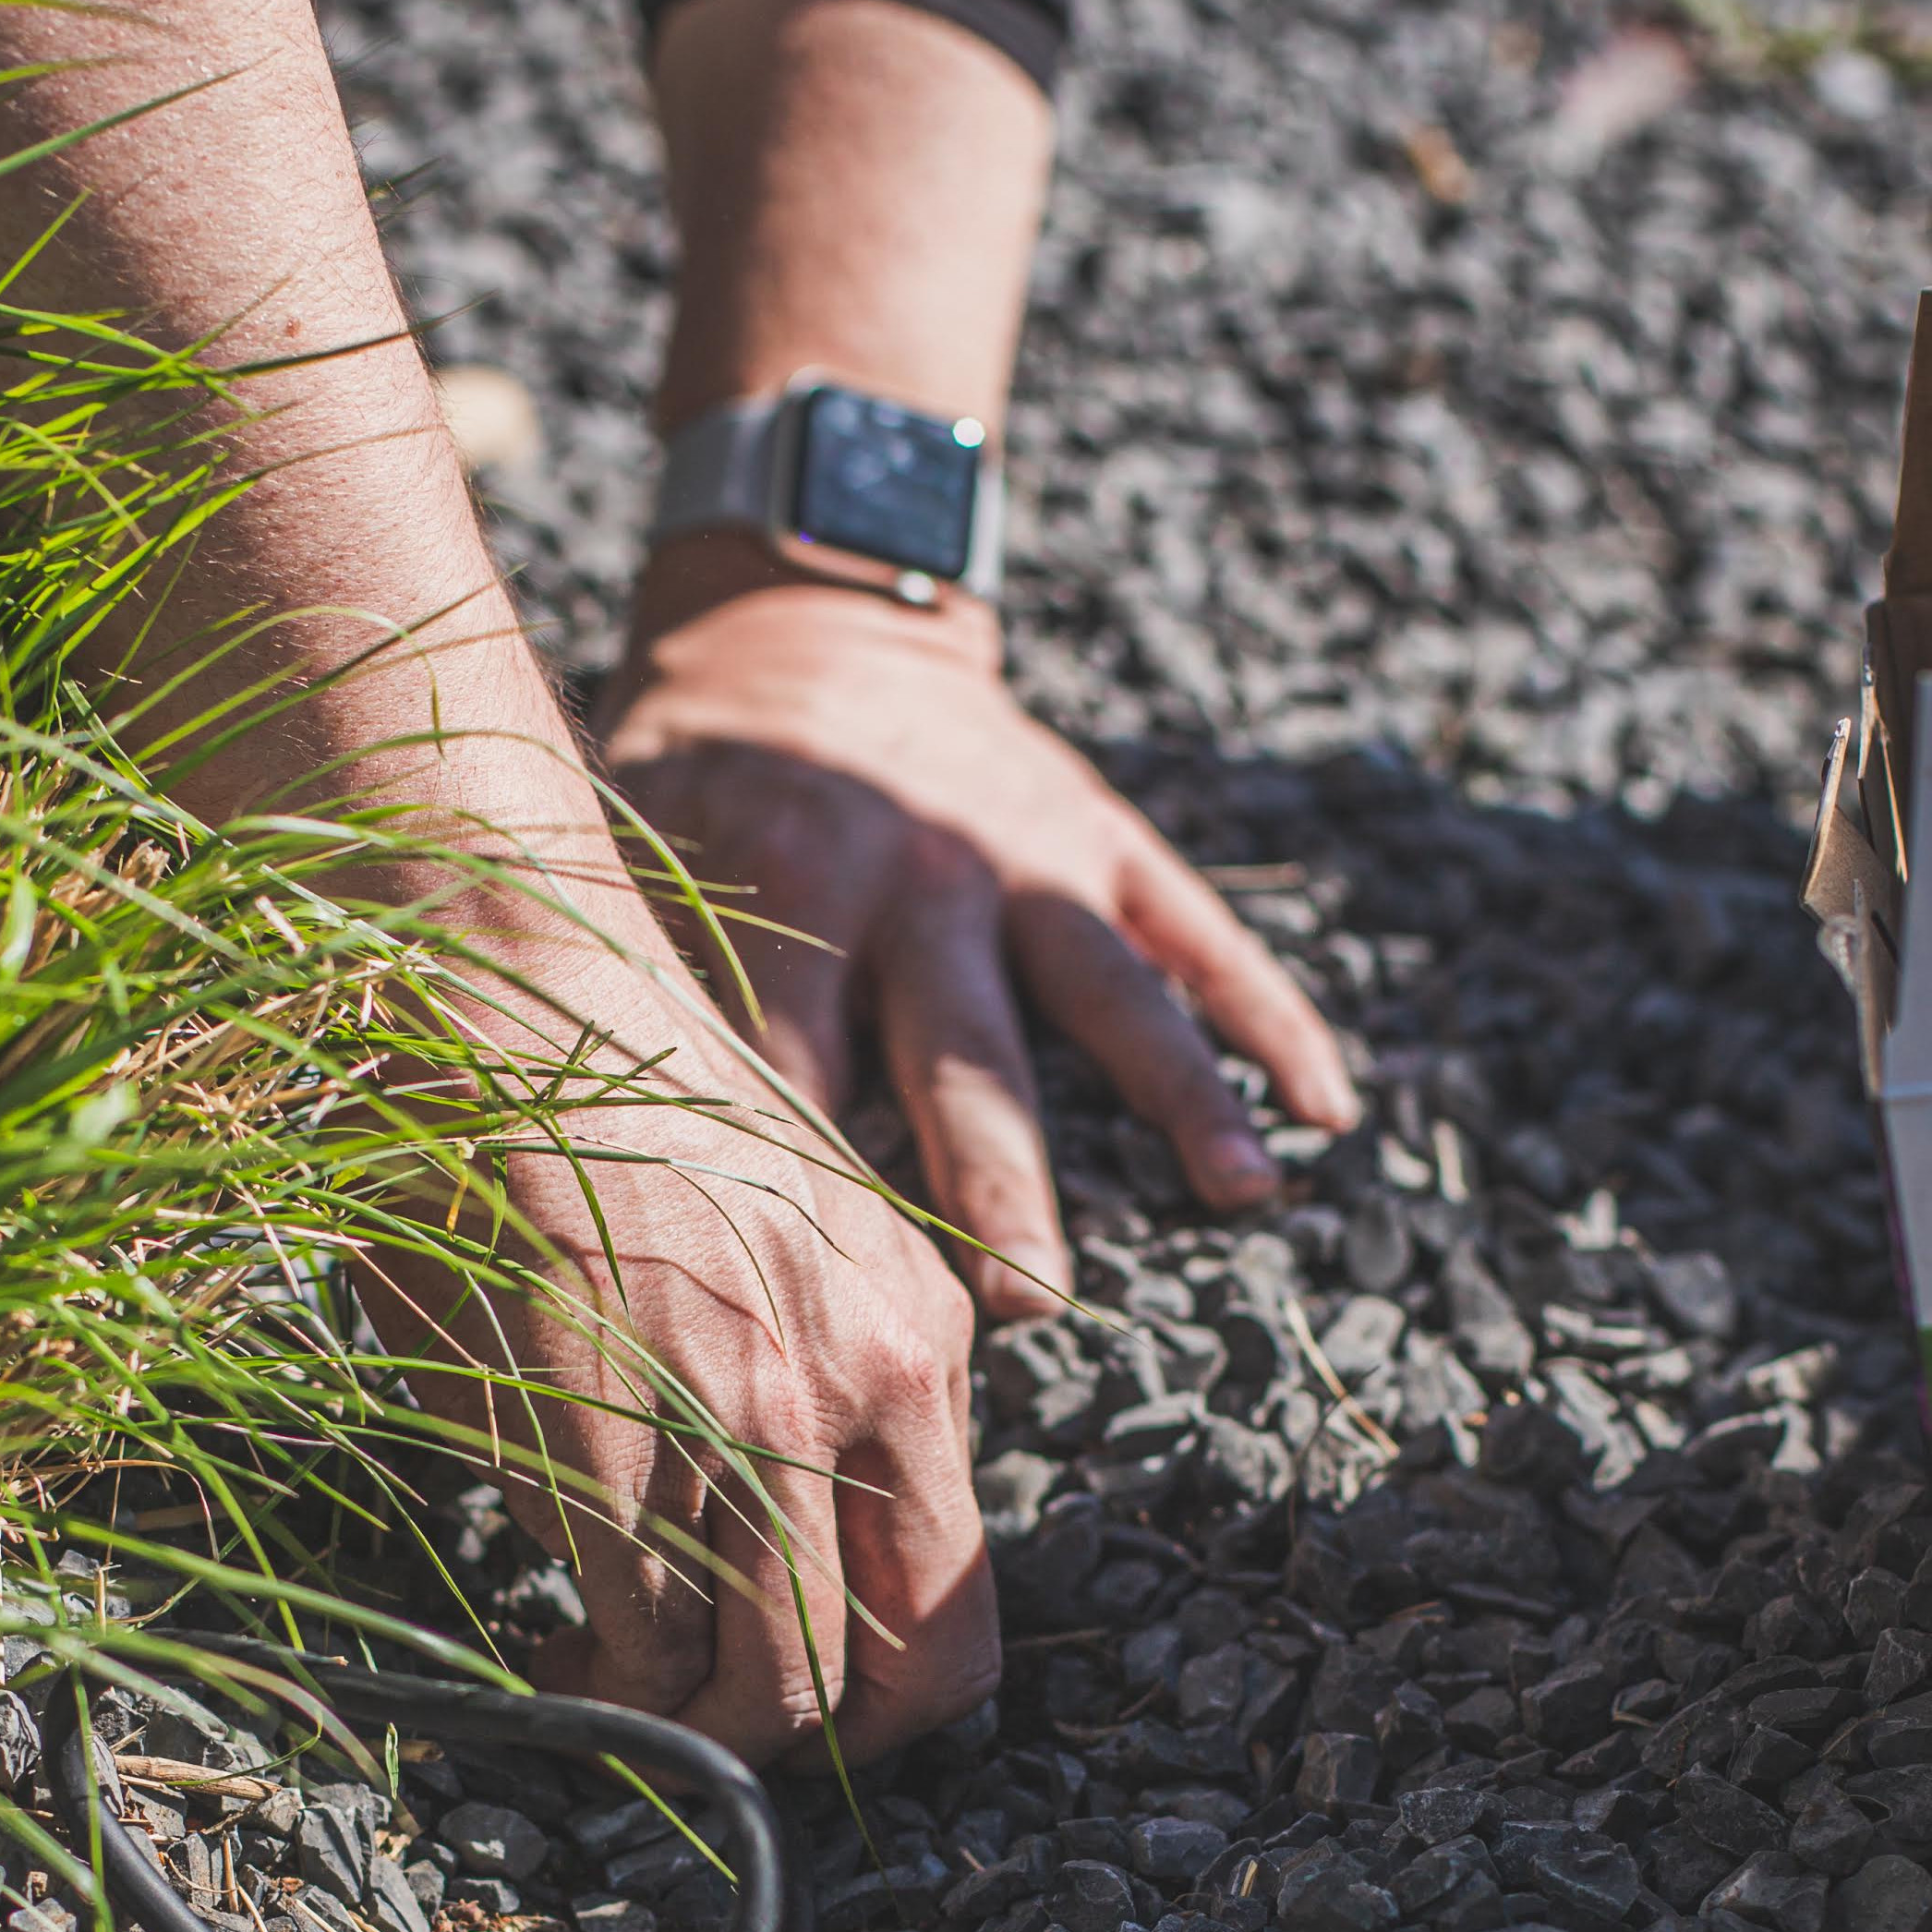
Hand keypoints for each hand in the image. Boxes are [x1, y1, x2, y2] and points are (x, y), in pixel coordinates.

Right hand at [357, 956, 994, 1765]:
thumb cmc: (614, 1107)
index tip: (792, 1698)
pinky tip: (544, 1641)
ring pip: (766, 1681)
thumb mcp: (788, 1241)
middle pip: (893, 1683)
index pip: (960, 1607)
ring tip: (599, 1682)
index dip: (884, 1700)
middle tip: (696, 1727)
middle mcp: (871, 1382)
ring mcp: (748, 1407)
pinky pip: (635, 1626)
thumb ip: (820, 1389)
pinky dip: (591, 1673)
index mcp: (922, 1339)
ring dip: (681, 1723)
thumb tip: (780, 1563)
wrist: (504, 982)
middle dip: (790, 1746)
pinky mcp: (616, 1418)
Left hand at [598, 541, 1360, 1316]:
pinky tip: (1333, 1108)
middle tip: (1031, 1306)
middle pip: (966, 1063)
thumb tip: (598, 1160)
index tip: (828, 1320)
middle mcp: (919, 888)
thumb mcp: (635, 863)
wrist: (799, 611)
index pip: (799, 1082)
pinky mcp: (1103, 836)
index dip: (811, 1205)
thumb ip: (646, 1000)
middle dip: (996, 1187)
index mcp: (791, 905)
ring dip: (1184, 1100)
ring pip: (1114, 997)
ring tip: (1244, 1197)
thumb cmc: (693, 774)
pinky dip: (1273, 1017)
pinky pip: (1203, 935)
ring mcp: (1027, 862)